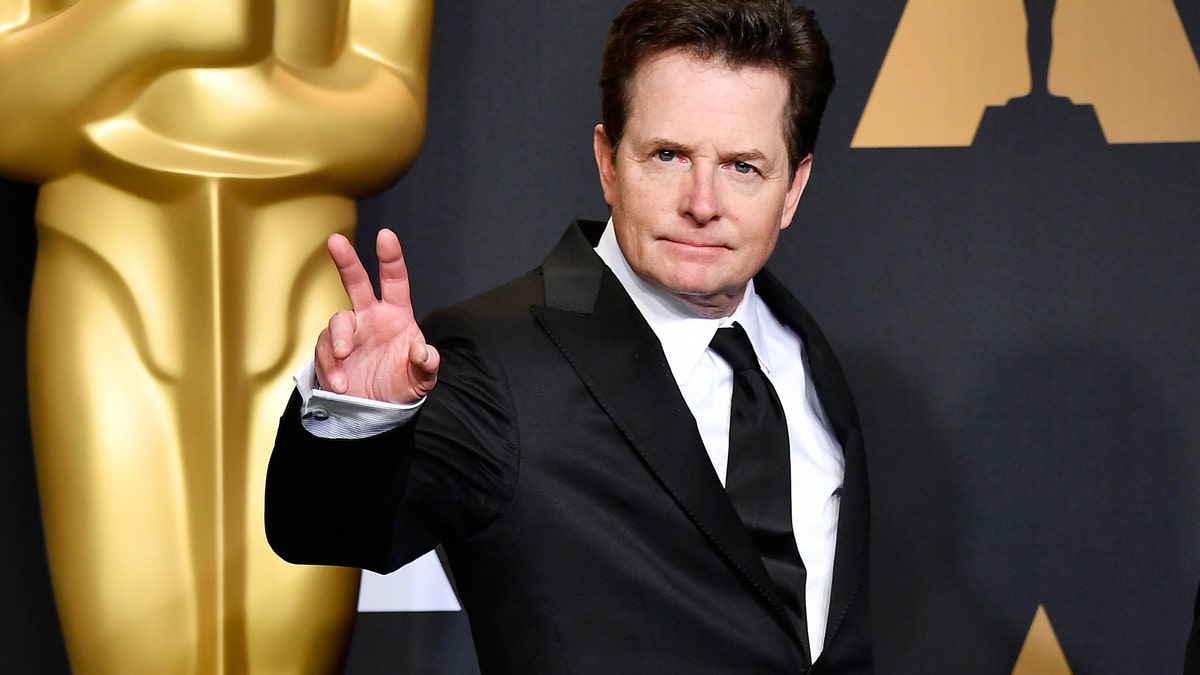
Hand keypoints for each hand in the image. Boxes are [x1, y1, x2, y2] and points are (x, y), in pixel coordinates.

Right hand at [314, 229, 438, 402]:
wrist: (378, 409)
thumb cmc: (403, 383)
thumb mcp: (421, 379)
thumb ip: (427, 365)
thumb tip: (423, 352)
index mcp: (396, 315)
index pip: (395, 281)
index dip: (391, 258)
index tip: (385, 236)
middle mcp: (369, 317)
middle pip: (356, 282)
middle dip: (346, 260)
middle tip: (335, 241)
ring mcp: (348, 333)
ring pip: (337, 321)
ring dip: (338, 339)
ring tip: (343, 356)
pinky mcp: (329, 352)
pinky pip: (324, 352)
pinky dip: (330, 367)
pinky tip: (340, 384)